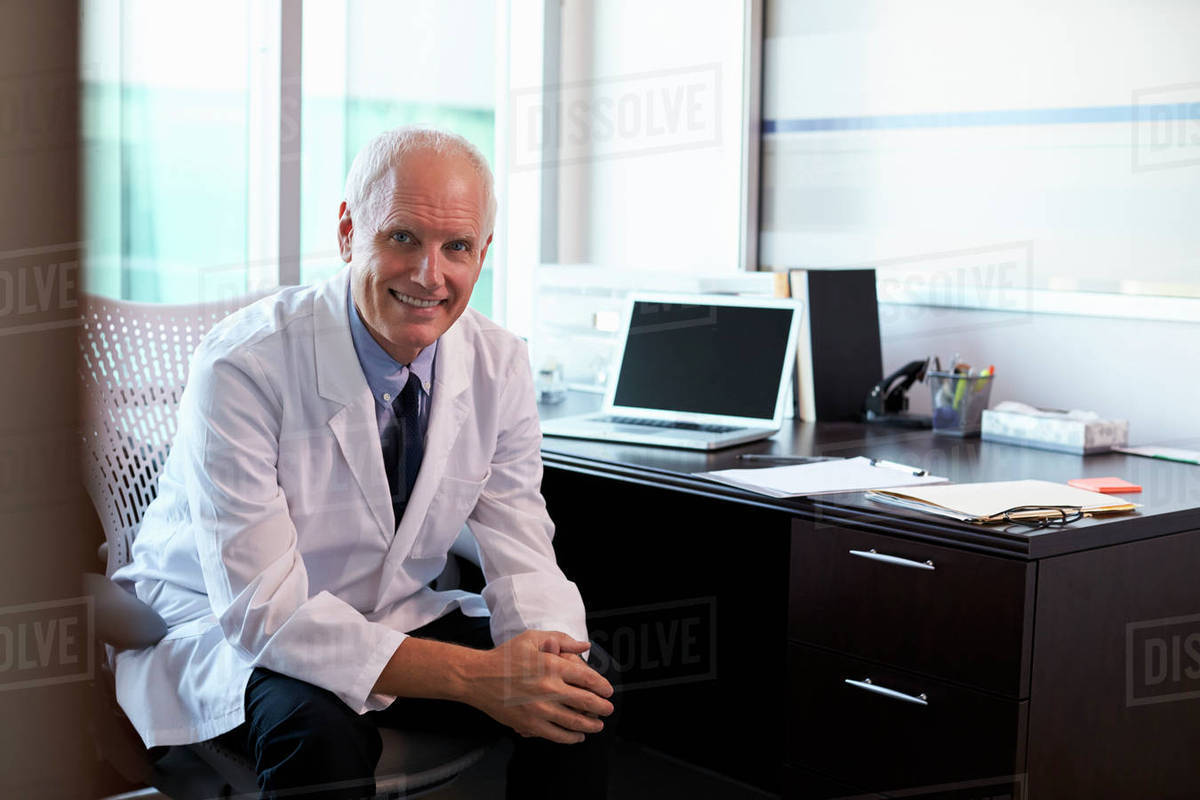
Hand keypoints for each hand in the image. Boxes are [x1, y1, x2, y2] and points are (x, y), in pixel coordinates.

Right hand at [465, 630, 613, 743]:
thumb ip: (562, 640)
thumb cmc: (506, 656)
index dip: (602, 686)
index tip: (608, 691)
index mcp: (552, 664)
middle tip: (608, 709)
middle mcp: (549, 687)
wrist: (478, 678)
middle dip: (602, 707)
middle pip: (586, 701)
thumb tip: (586, 646)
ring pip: (575, 721)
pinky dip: (571, 737)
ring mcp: (540, 708)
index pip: (588, 678)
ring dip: (591, 725)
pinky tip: (578, 736)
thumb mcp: (532, 638)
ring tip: (598, 725)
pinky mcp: (530, 724)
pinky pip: (557, 735)